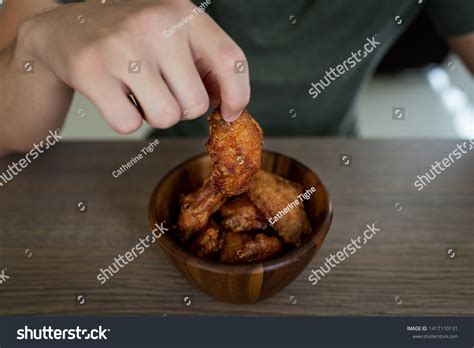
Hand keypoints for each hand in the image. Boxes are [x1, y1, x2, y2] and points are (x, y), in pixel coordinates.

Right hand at [16, 0, 249, 132]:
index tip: (230, 113)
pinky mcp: (92, 71)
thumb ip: (204, 62)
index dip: (238, 95)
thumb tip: (230, 105)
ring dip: (153, 116)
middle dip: (180, 109)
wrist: (63, 29)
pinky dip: (125, 120)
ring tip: (136, 91)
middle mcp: (156, 25)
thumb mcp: (171, 33)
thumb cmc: (129, 38)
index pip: (230, 60)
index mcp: (182, 14)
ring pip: (165, 118)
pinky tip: (114, 96)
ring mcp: (122, 47)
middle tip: (160, 90)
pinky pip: (129, 125)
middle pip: (195, 104)